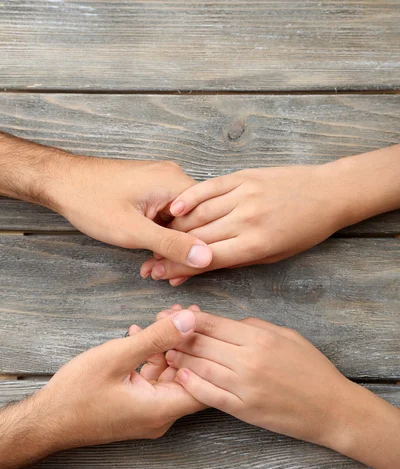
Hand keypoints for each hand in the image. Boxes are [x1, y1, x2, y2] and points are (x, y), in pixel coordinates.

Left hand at [0, 133, 211, 269]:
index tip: (185, 272)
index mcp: (175, 182)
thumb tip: (205, 257)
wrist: (60, 182)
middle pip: (193, 221)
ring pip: (178, 223)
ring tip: (151, 269)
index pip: (207, 219)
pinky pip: (165, 217)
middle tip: (164, 276)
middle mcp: (173, 178)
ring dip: (168, 247)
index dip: (200, 249)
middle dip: (181, 252)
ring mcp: (161, 183)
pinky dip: (159, 237)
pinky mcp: (150, 190)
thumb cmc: (90, 200)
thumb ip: (171, 245)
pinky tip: (148, 255)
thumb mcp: (133, 230)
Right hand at [0, 310, 202, 468]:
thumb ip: (157, 338)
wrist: (46, 422)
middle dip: (187, 343)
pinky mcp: (137, 409)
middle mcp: (161, 416)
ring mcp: (149, 414)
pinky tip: (140, 336)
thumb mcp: (116, 357)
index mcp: (162, 409)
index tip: (203, 324)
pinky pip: (153, 382)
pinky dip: (151, 359)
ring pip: (170, 377)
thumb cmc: (76, 395)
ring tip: (162, 318)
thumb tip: (190, 319)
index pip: (206, 384)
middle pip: (189, 377)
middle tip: (183, 313)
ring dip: (167, 348)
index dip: (208, 352)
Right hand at [141, 164, 342, 283]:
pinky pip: (209, 187)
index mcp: (255, 244)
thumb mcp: (273, 256)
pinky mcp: (243, 176)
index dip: (178, 269)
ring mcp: (243, 194)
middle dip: (168, 253)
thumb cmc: (303, 231)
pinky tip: (172, 208)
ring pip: (198, 212)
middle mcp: (246, 219)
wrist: (328, 193)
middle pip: (196, 238)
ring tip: (156, 238)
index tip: (159, 275)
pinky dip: (188, 197)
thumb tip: (202, 267)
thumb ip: (236, 260)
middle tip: (148, 262)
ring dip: (173, 227)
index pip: (206, 260)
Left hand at [163, 310, 399, 468]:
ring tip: (163, 353)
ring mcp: (244, 386)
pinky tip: (180, 377)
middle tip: (157, 332)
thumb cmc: (312, 369)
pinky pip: (209, 395)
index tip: (172, 315)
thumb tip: (227, 323)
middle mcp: (248, 359)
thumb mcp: (287, 336)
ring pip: (199, 367)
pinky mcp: (243, 409)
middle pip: (200, 343)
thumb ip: (255, 327)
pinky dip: (191, 384)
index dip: (186, 318)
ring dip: (178, 359)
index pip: (212, 323)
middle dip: (175, 336)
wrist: (332, 408)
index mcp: (259, 337)